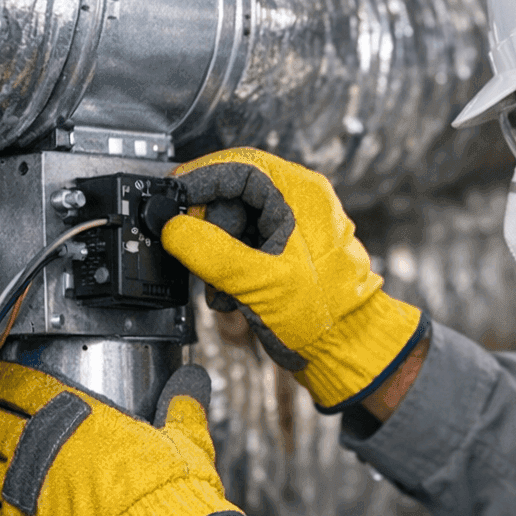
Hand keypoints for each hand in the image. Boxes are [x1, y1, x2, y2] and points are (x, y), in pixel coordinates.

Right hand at [162, 147, 427, 411]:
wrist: (345, 348)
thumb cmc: (324, 313)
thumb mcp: (260, 281)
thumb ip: (213, 252)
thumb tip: (173, 228)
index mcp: (301, 194)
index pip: (239, 166)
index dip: (200, 178)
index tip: (170, 197)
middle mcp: (296, 203)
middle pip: (231, 195)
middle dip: (207, 228)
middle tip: (191, 253)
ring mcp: (288, 228)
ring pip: (231, 224)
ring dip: (215, 256)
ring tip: (220, 289)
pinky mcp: (280, 253)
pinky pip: (241, 247)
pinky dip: (228, 270)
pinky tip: (230, 297)